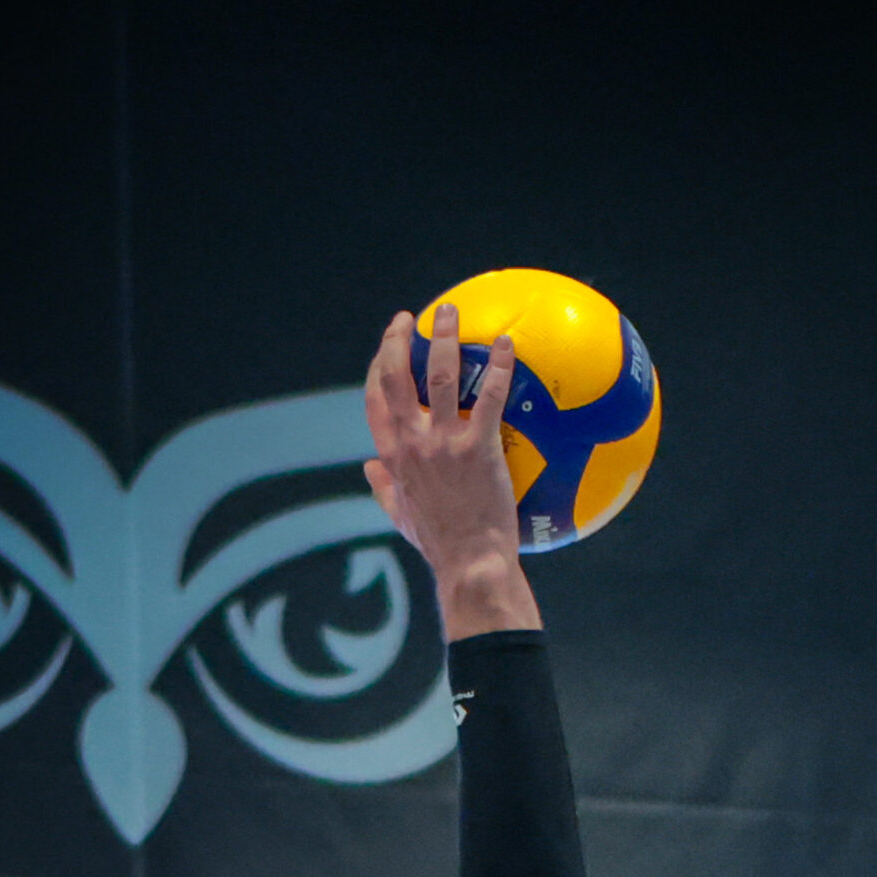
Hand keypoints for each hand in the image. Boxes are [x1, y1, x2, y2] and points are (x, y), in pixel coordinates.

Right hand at [363, 306, 538, 637]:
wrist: (470, 564)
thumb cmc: (439, 545)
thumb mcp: (399, 516)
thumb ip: (383, 488)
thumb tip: (368, 468)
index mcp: (393, 456)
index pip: (375, 400)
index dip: (377, 368)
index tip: (386, 349)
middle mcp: (413, 442)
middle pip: (397, 377)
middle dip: (399, 340)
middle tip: (410, 318)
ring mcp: (445, 443)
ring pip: (441, 376)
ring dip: (444, 338)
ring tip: (450, 312)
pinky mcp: (479, 449)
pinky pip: (490, 397)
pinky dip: (500, 367)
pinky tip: (508, 345)